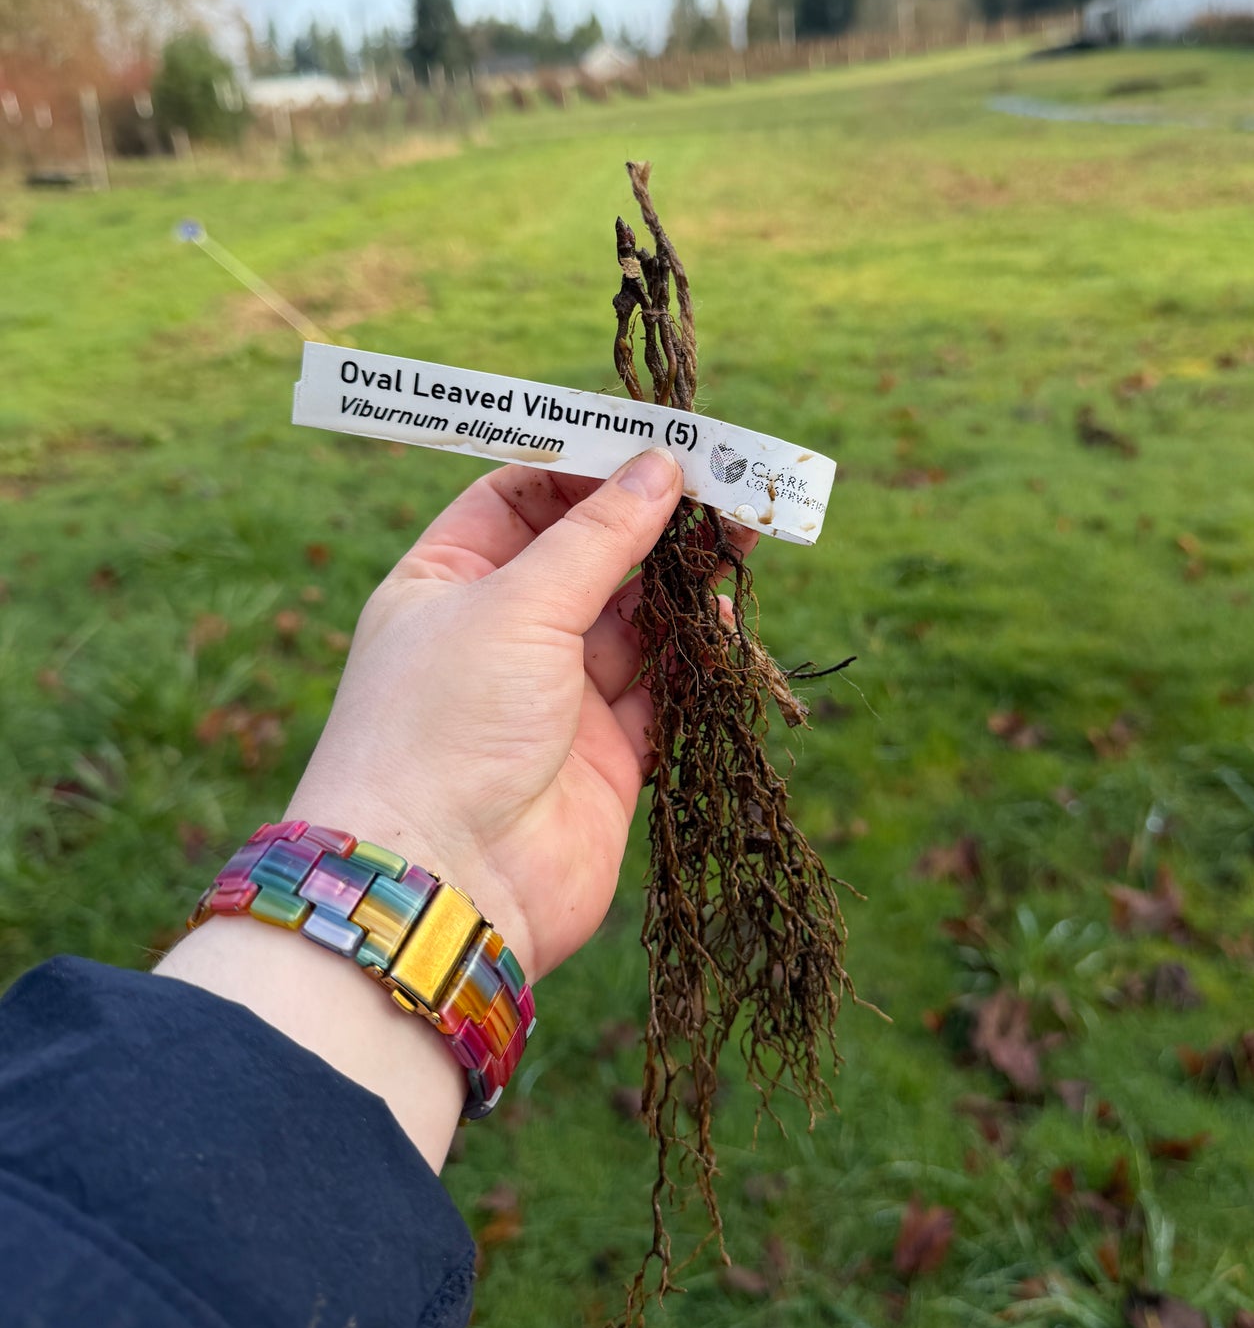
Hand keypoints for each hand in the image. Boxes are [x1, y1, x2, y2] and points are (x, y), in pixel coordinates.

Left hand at [161, 446, 757, 1168]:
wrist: (441, 888)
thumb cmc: (445, 729)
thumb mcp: (516, 607)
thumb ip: (598, 537)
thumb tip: (662, 466)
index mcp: (446, 581)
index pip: (519, 495)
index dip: (586, 463)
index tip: (656, 439)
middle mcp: (498, 632)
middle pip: (588, 552)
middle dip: (652, 518)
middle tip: (724, 484)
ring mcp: (554, 695)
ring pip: (634, 617)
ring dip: (682, 581)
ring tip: (740, 539)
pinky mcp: (607, 754)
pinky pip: (662, 686)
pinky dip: (695, 653)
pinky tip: (724, 617)